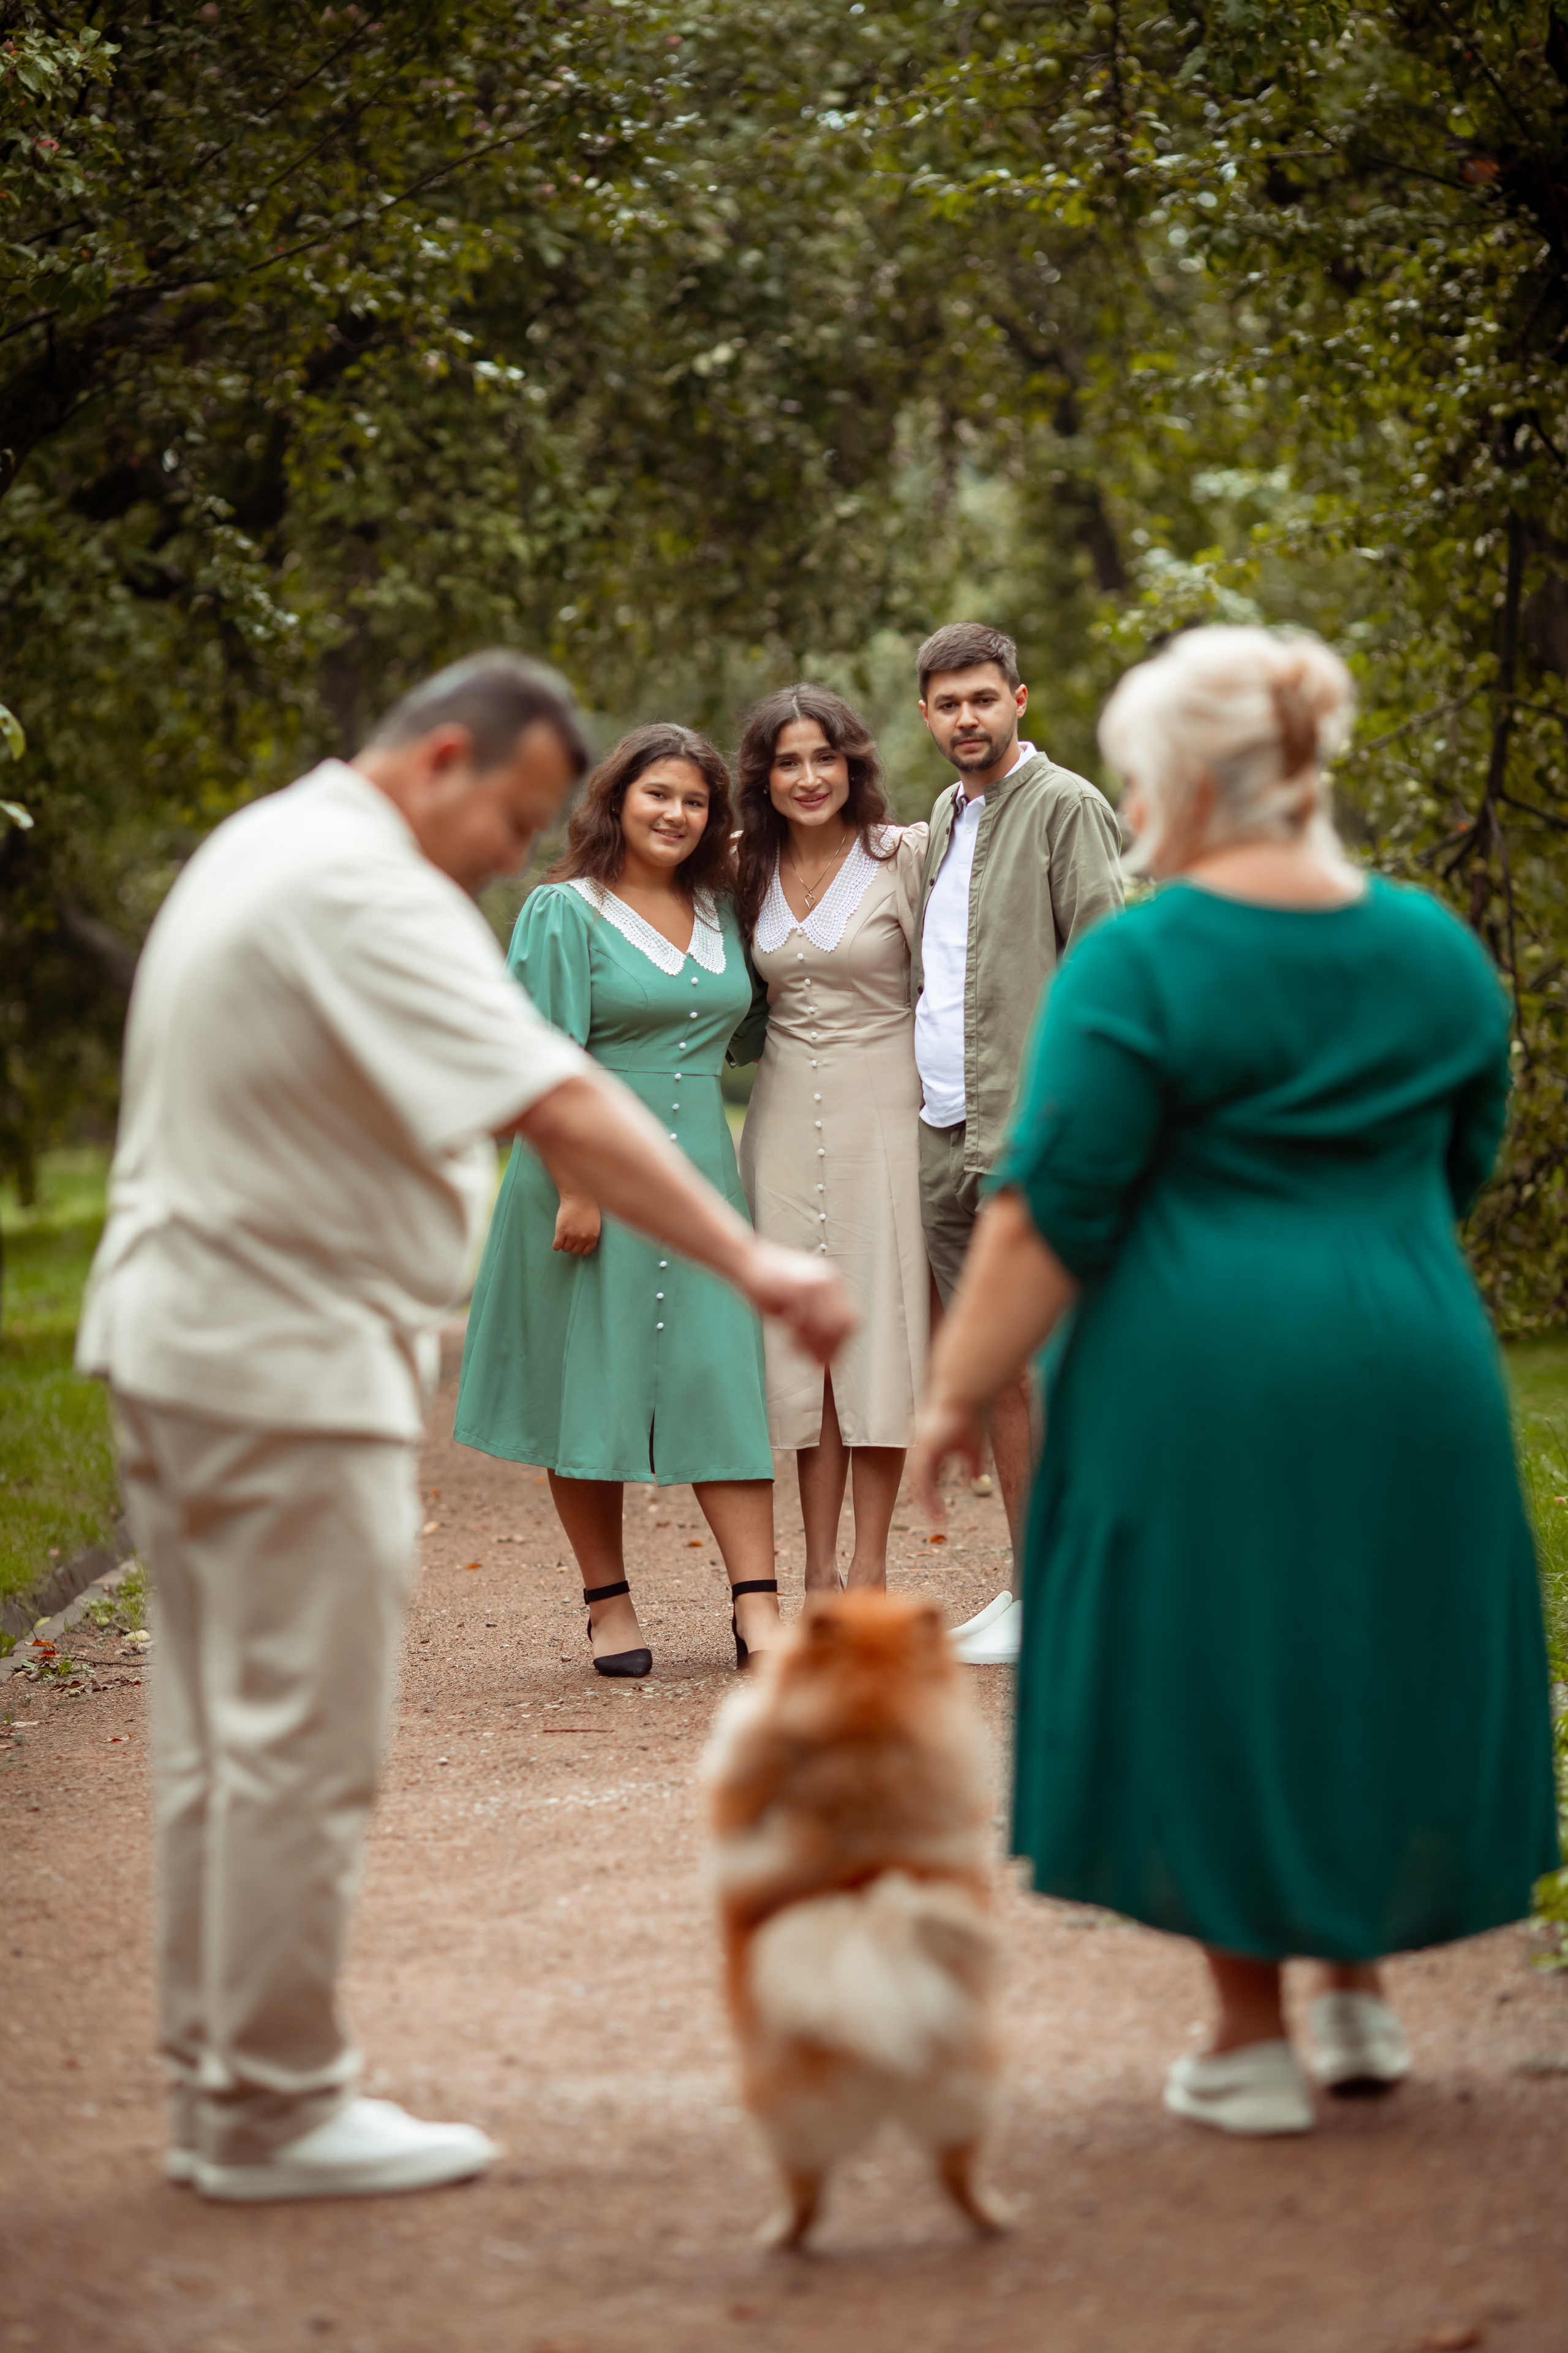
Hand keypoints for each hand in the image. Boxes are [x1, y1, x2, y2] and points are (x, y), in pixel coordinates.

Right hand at [553, 1196, 601, 1255]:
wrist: (578, 1197)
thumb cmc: (588, 1207)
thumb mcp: (594, 1223)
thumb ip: (590, 1234)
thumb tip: (584, 1243)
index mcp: (593, 1237)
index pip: (585, 1252)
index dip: (580, 1248)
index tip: (577, 1244)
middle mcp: (583, 1238)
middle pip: (574, 1251)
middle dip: (572, 1246)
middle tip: (569, 1238)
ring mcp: (572, 1236)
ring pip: (565, 1249)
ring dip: (564, 1244)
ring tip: (563, 1237)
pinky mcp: (561, 1232)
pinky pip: (557, 1246)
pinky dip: (556, 1245)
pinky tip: (557, 1240)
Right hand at [741, 1239, 855, 1365]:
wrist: (744, 1259)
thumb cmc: (766, 1281)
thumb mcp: (795, 1301)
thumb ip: (811, 1322)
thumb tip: (822, 1353)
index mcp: (830, 1281)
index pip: (848, 1319)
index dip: (840, 1343)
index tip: (829, 1358)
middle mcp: (828, 1279)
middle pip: (841, 1325)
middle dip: (828, 1348)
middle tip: (814, 1361)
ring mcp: (815, 1282)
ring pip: (825, 1326)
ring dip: (810, 1343)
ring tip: (794, 1346)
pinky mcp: (798, 1287)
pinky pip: (803, 1321)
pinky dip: (796, 1334)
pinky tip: (787, 1335)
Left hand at [908, 1392, 987, 1520]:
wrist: (966, 1393)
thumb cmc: (971, 1416)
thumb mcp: (974, 1447)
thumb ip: (973, 1466)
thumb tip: (974, 1481)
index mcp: (930, 1448)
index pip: (928, 1476)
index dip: (932, 1494)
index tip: (941, 1511)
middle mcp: (922, 1449)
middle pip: (921, 1482)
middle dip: (929, 1502)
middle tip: (938, 1519)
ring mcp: (921, 1449)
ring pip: (920, 1483)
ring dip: (929, 1503)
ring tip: (939, 1519)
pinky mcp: (925, 1449)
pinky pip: (923, 1479)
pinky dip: (930, 1496)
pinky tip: (937, 1507)